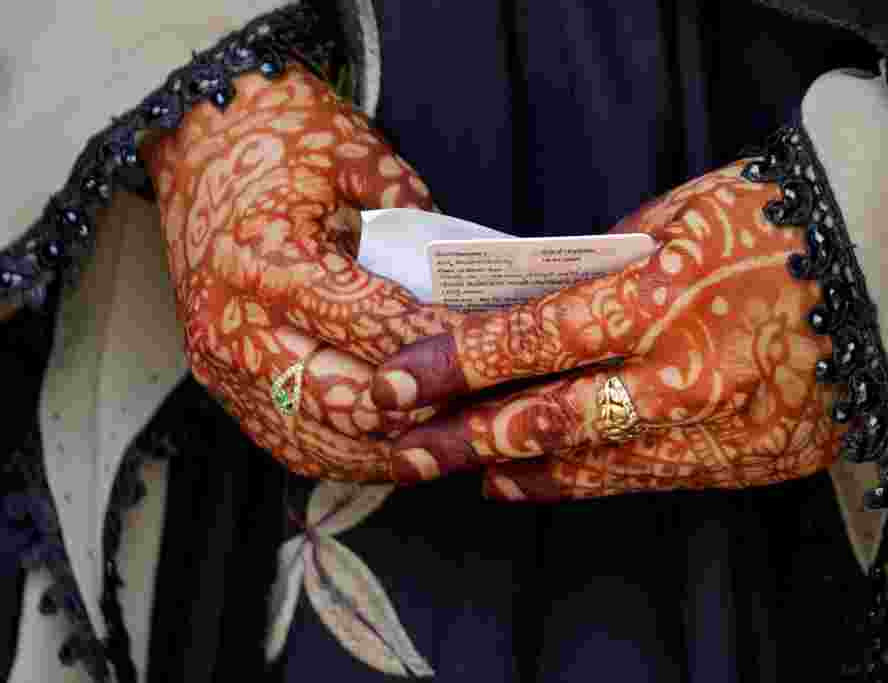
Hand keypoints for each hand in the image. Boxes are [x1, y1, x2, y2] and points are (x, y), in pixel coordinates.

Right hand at [145, 63, 461, 479]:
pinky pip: (293, 445)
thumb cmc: (276, 146)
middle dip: (423, 408)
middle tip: (485, 405)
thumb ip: (405, 202)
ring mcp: (222, 366)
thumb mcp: (350, 147)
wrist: (198, 152)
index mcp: (265, 260)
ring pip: (322, 440)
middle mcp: (234, 324)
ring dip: (393, 449)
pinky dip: (352, 457)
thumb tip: (460, 262)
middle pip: (346, 399)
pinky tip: (401, 451)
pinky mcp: (222, 387)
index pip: (368, 322)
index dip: (438, 341)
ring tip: (457, 443)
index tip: (494, 346)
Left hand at [371, 162, 845, 499]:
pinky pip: (642, 481)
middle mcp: (681, 374)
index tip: (394, 383)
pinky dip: (579, 482)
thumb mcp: (688, 212)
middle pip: (546, 420)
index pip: (531, 340)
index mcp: (661, 295)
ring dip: (512, 469)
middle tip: (403, 448)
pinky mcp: (742, 465)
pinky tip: (534, 479)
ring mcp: (714, 431)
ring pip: (588, 466)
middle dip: (463, 439)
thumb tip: (543, 292)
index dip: (452, 367)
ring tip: (459, 468)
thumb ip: (609, 260)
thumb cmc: (784, 226)